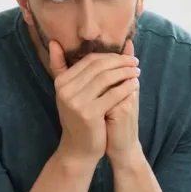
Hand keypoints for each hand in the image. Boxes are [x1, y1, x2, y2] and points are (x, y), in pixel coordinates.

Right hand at [49, 41, 140, 164]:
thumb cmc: (79, 118)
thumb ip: (61, 68)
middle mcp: (65, 90)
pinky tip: (135, 85)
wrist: (78, 149)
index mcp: (61, 82)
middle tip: (135, 61)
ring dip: (126, 72)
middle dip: (120, 62)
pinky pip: (113, 94)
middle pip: (99, 67)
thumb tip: (53, 42)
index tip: (125, 57)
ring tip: (137, 71)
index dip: (110, 56)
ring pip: (107, 78)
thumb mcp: (68, 93)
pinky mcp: (89, 113)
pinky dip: (126, 87)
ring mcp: (76, 102)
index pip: (89, 60)